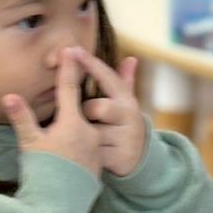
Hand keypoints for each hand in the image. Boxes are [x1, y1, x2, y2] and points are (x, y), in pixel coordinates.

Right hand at [2, 47, 101, 177]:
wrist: (58, 206)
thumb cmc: (42, 172)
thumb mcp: (30, 144)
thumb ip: (22, 118)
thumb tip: (8, 96)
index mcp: (72, 123)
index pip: (69, 89)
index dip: (68, 68)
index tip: (70, 48)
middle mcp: (88, 131)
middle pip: (80, 107)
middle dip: (74, 95)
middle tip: (75, 74)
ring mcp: (95, 147)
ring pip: (85, 127)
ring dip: (77, 120)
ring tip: (70, 114)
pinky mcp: (97, 162)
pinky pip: (88, 144)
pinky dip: (81, 139)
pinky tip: (75, 142)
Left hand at [76, 52, 146, 176]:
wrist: (140, 162)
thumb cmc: (121, 127)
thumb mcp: (124, 105)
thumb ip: (124, 82)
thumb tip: (131, 58)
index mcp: (127, 100)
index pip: (108, 77)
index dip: (90, 63)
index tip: (72, 50)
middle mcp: (130, 116)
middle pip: (97, 107)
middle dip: (86, 114)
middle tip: (85, 122)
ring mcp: (127, 137)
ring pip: (92, 132)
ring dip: (85, 137)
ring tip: (86, 142)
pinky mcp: (121, 157)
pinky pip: (92, 153)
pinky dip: (86, 156)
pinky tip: (86, 156)